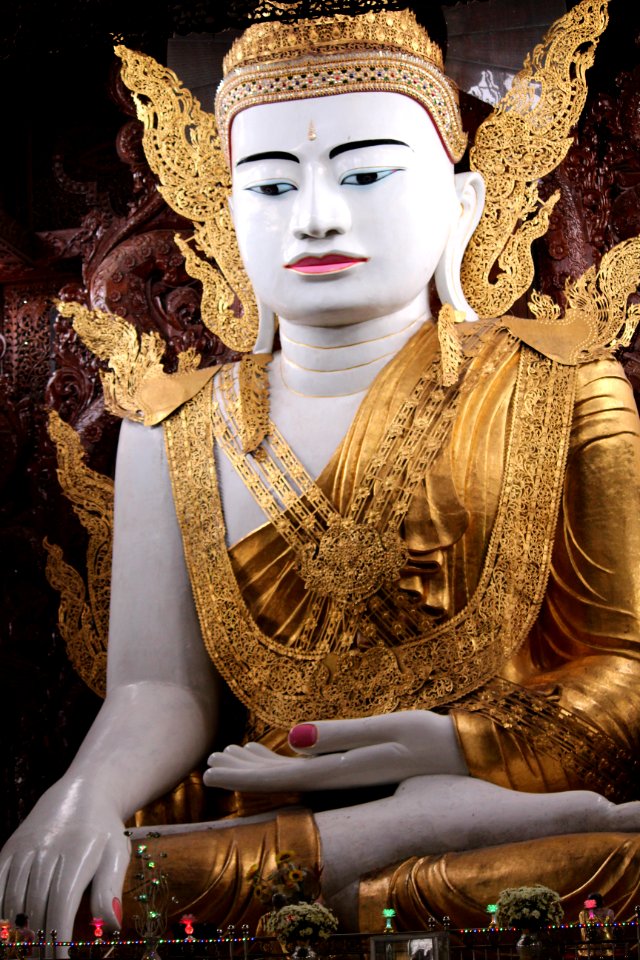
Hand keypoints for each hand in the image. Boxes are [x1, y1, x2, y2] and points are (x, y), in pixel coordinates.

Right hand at [0, 778, 129, 944]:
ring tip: (28, 952)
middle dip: (39, 942)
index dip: (58, 938)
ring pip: (14, 900)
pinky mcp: (10, 848)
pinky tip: (8, 929)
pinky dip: (0, 910)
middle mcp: (48, 849)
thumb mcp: (117, 854)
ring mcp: (26, 848)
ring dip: (18, 932)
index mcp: (78, 853)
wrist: (83, 793)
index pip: (61, 905)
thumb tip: (111, 926)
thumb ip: (110, 890)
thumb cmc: (103, 831)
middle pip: (36, 908)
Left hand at [204, 710, 467, 792]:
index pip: (279, 778)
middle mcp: (339, 780)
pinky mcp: (360, 769)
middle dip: (243, 771)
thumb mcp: (388, 731)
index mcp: (340, 773)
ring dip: (262, 765)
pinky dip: (289, 758)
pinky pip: (314, 768)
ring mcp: (349, 777)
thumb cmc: (432, 740)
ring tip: (233, 753)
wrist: (470, 760)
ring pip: (293, 774)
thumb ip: (339, 735)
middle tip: (210, 760)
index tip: (209, 770)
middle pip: (279, 780)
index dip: (242, 775)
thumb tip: (290, 738)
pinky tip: (281, 748)